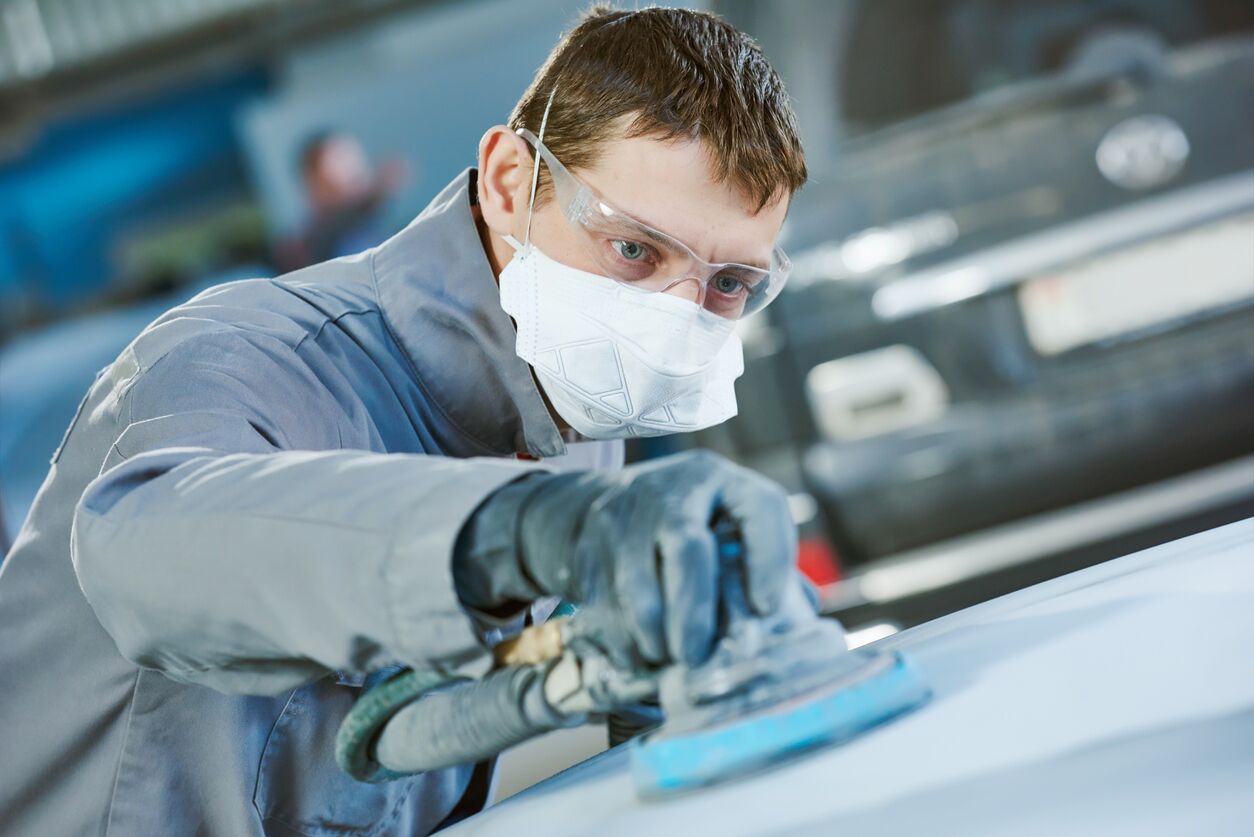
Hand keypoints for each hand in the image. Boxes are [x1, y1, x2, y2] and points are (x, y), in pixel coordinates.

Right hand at [457, 451, 801, 667]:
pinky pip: (602, 601)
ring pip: (636, 580)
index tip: (766, 610)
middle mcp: (672, 490)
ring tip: (670, 660)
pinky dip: (622, 638)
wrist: (604, 504)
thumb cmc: (688, 527)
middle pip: (686, 547)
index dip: (769, 559)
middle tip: (698, 655)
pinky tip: (639, 657)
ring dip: (653, 633)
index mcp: (721, 481)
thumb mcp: (727, 524)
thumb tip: (804, 618)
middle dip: (693, 611)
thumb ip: (764, 563)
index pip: (759, 508)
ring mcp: (624, 516)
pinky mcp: (589, 546)